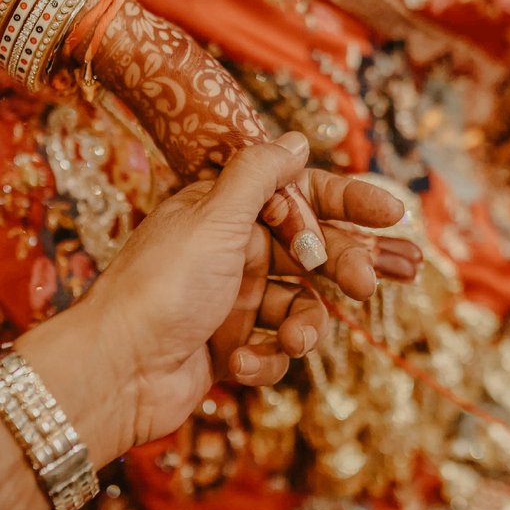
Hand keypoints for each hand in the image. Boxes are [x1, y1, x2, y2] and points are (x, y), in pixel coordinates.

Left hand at [77, 132, 394, 452]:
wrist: (116, 370)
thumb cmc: (161, 287)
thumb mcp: (215, 217)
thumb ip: (260, 175)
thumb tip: (296, 138)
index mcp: (225, 213)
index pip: (301, 196)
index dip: (348, 201)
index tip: (393, 213)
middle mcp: (230, 253)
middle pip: (310, 254)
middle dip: (344, 268)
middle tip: (369, 284)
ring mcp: (230, 302)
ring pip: (298, 307)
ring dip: (302, 325)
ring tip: (291, 339)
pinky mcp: (228, 348)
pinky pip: (272, 349)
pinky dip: (265, 359)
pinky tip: (241, 363)